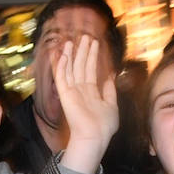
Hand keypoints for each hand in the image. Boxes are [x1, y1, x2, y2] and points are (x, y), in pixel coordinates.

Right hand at [53, 35, 117, 173]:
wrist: (95, 137)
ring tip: (71, 41)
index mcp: (91, 92)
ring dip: (70, 55)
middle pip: (80, 66)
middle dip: (82, 51)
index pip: (90, 70)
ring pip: (70, 69)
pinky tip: (62, 54)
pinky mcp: (65, 95)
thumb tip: (111, 76)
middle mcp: (80, 90)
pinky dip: (61, 66)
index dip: (92, 56)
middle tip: (84, 36)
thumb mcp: (112, 105)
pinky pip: (61, 77)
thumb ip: (110, 90)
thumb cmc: (104, 126)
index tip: (94, 43)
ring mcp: (71, 92)